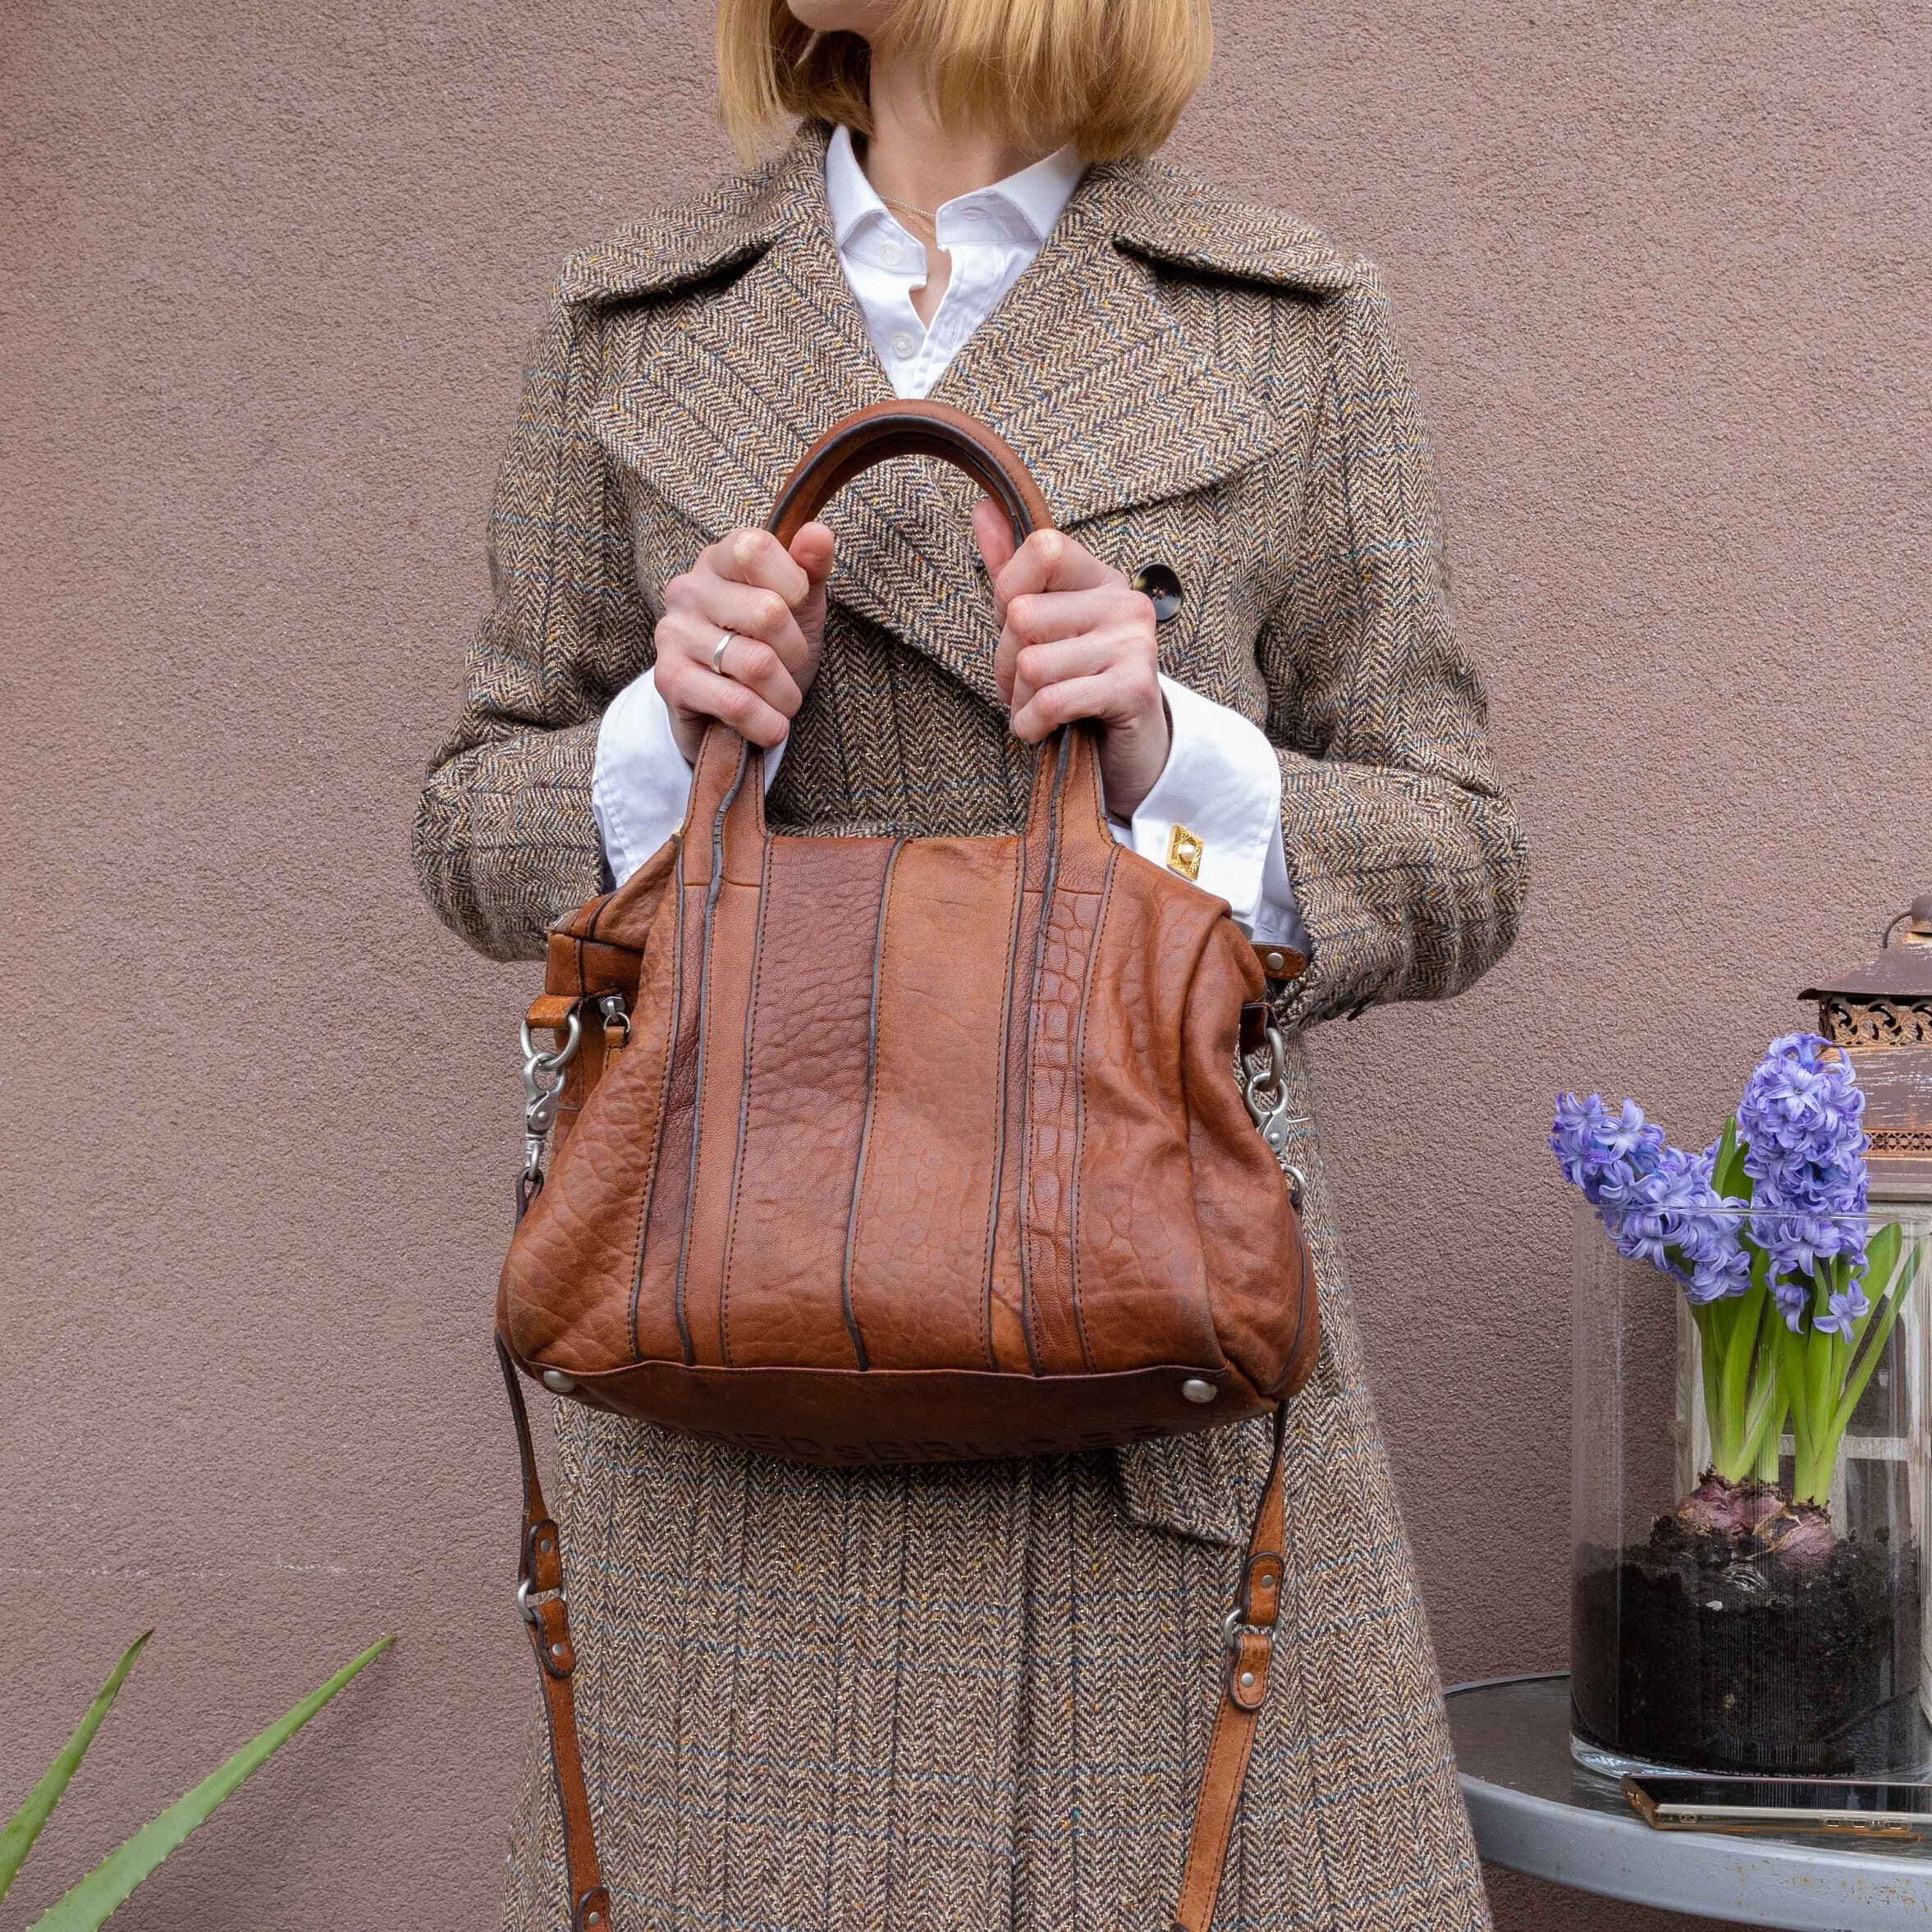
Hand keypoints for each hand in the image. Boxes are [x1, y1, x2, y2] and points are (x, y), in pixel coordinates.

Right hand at [653, 523, 835, 762]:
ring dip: (785, 695)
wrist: (724, 713)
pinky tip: (769, 725)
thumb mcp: (799, 606)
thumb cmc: (767, 649)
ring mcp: (674, 633)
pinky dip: (766, 723)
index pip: (756, 548)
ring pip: (758, 664)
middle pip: (767, 613)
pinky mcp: (669, 680)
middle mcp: (688, 589)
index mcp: (720, 559)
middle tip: (790, 666)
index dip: (793, 586)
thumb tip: (819, 532)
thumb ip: (811, 568)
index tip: (795, 609)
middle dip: (795, 652)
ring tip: (781, 700)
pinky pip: (736, 703)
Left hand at [972, 506, 1169, 817]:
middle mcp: (1124, 603)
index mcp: (1101, 578)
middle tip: (1023, 686)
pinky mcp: (1134, 689)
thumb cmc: (1079, 682)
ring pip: (1032, 665)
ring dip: (1020, 702)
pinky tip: (1042, 731)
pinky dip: (1032, 725)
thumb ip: (1013, 569)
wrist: (1133, 750)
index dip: (1006, 592)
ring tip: (1038, 710)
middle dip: (1006, 664)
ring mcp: (1134, 644)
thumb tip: (982, 508)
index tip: (1013, 630)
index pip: (1042, 548)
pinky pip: (1052, 701)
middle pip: (1022, 616)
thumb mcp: (1044, 624)